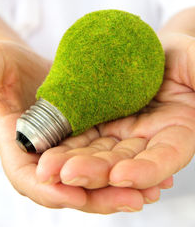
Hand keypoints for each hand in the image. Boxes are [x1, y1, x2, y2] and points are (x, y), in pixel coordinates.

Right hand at [0, 40, 161, 213]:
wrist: (26, 64)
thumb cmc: (4, 65)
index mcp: (16, 145)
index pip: (27, 177)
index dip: (49, 190)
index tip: (75, 194)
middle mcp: (42, 154)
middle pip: (68, 185)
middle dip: (99, 196)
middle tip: (134, 200)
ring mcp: (65, 148)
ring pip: (91, 176)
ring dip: (120, 187)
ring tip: (153, 191)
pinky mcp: (84, 137)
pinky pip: (104, 157)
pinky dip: (125, 167)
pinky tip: (153, 171)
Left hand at [37, 32, 194, 195]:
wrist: (153, 50)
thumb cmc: (180, 56)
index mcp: (177, 132)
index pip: (164, 158)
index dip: (146, 170)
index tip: (122, 176)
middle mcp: (146, 140)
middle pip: (122, 162)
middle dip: (95, 171)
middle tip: (65, 175)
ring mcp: (121, 133)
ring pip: (96, 153)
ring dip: (72, 162)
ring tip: (47, 168)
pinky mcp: (100, 122)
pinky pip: (81, 135)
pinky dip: (64, 143)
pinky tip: (44, 149)